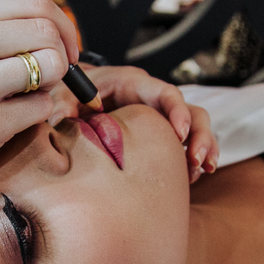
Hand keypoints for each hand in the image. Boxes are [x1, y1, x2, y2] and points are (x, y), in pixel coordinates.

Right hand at [0, 0, 79, 195]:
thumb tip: (53, 34)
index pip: (34, 1)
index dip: (62, 23)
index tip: (63, 45)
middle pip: (48, 33)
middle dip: (62, 56)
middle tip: (55, 75)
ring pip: (52, 68)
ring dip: (50, 85)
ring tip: (24, 97)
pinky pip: (41, 109)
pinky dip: (35, 115)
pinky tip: (7, 120)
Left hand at [48, 65, 217, 182]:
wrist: (70, 101)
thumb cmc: (70, 94)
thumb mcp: (63, 97)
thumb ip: (63, 107)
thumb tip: (60, 121)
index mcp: (133, 85)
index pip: (166, 93)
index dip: (177, 112)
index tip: (179, 134)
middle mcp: (152, 100)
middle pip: (190, 111)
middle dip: (199, 135)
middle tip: (196, 160)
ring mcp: (158, 118)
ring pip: (194, 128)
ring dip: (202, 148)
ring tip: (203, 170)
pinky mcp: (158, 136)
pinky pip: (184, 145)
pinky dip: (192, 160)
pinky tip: (192, 177)